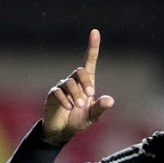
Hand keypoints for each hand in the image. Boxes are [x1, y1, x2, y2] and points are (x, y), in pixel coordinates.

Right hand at [41, 29, 113, 144]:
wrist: (61, 131)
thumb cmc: (78, 121)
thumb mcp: (92, 116)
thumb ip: (100, 108)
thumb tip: (110, 100)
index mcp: (86, 84)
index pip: (89, 61)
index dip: (92, 47)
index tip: (95, 31)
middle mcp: (74, 82)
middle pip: (80, 71)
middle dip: (85, 83)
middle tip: (89, 96)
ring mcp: (62, 87)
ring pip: (69, 82)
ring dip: (75, 94)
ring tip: (77, 106)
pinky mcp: (53, 94)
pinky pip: (58, 92)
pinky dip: (64, 99)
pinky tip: (68, 108)